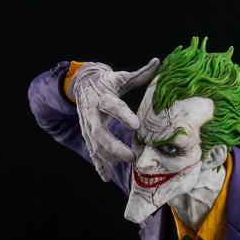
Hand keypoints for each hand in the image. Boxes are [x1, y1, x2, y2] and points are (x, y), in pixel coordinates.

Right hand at [68, 58, 160, 181]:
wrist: (81, 85)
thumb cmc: (106, 82)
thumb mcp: (121, 77)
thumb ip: (139, 74)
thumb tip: (158, 61)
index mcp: (101, 97)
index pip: (112, 106)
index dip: (122, 115)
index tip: (136, 125)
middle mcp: (92, 113)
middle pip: (99, 133)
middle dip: (114, 146)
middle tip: (131, 156)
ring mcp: (88, 127)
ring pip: (95, 146)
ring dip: (108, 158)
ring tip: (124, 163)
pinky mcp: (88, 136)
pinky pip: (92, 153)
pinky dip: (99, 166)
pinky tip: (106, 178)